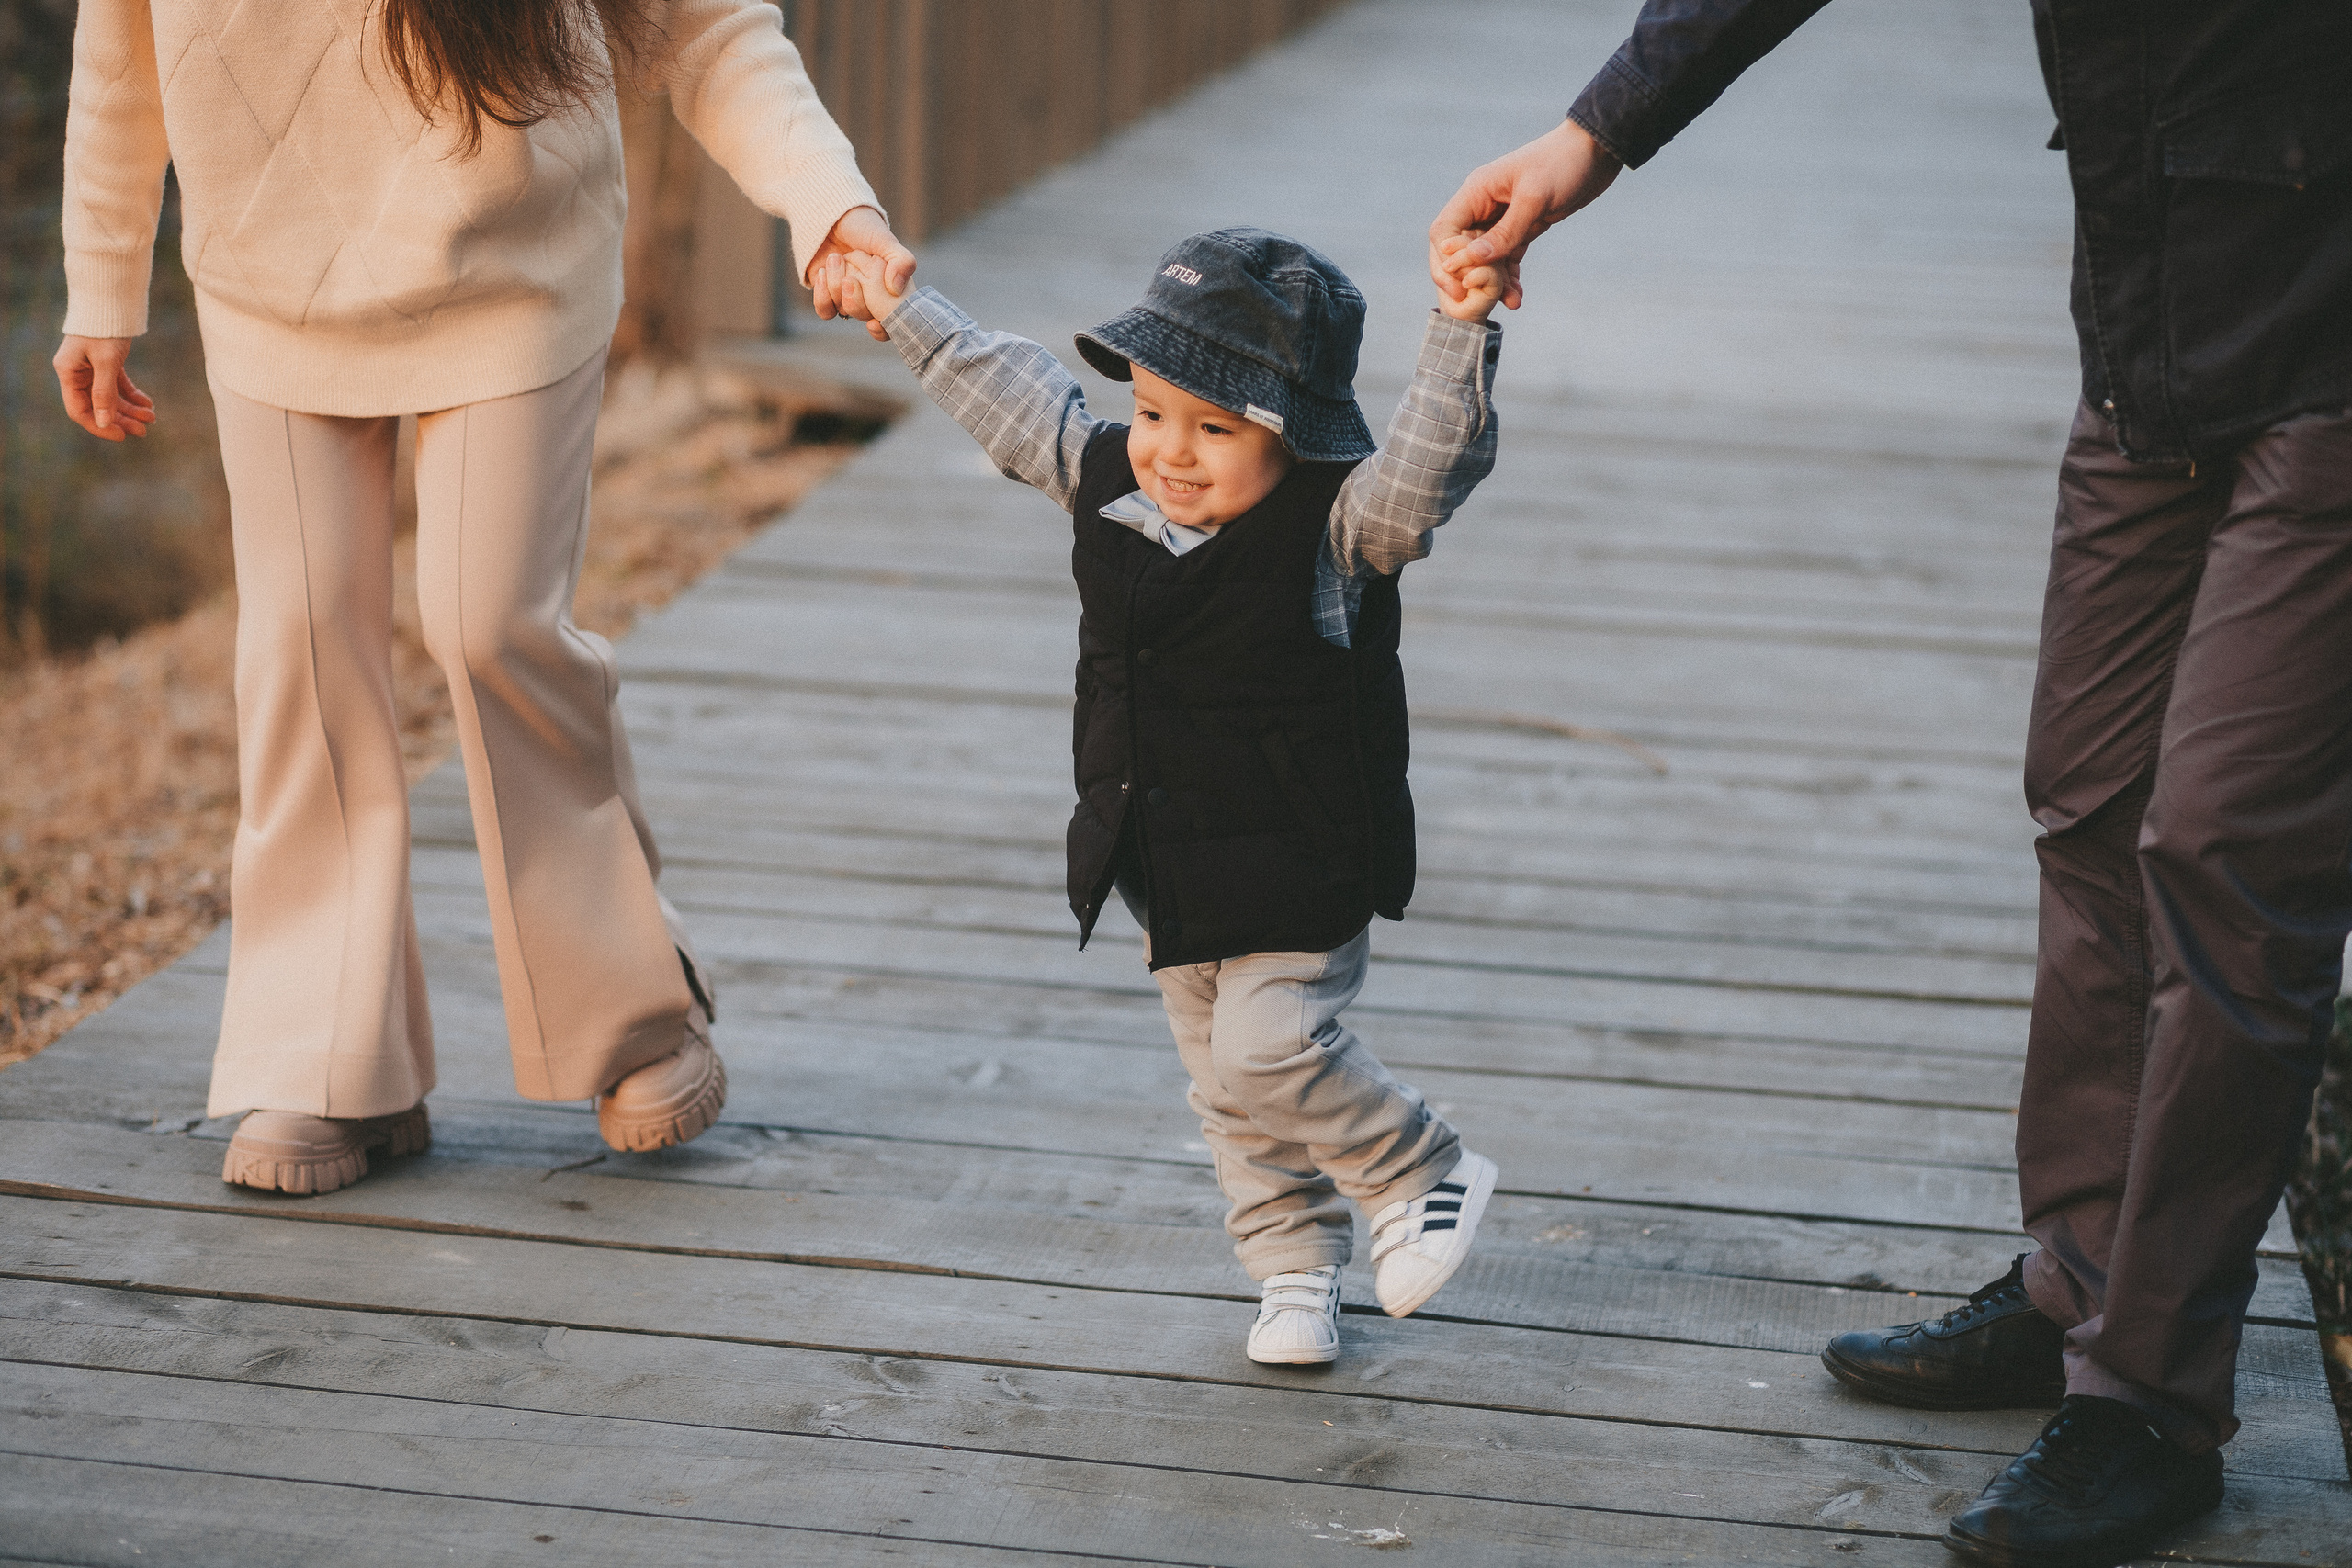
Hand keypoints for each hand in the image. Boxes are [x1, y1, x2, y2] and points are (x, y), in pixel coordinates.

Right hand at [53, 336, 154, 441]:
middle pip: (98, 406)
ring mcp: (90, 368)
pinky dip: (133, 395)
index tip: (122, 436)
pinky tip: (148, 403)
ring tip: (152, 417)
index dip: (100, 426)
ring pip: (111, 397)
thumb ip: (104, 393)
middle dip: (121, 419)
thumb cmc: (104, 329)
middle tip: (144, 430)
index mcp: (68, 373)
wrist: (112, 301)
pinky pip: (118, 385)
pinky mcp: (105, 363)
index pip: (80, 410)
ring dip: (130, 409)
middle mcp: (77, 373)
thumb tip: (103, 422)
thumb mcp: (106, 362)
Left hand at [808, 206, 914, 340]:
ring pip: (844, 311)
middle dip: (856, 301)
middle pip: (867, 318)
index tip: (875, 323)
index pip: (894, 320)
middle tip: (850, 279)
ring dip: (837, 287)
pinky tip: (824, 273)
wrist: (830, 213)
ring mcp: (848, 297)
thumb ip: (901, 261)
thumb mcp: (886, 240)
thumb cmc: (864, 226)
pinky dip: (823, 295)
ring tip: (836, 258)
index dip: (886, 329)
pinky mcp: (827, 294)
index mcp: (892, 288)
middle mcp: (872, 297)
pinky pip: (825, 310)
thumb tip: (895, 289)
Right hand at [1428, 119, 1621, 306]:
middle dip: (1467, 276)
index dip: (1445, 261)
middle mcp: (1484, 205)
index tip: (1460, 287)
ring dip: (1493, 282)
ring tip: (1511, 303)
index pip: (1444, 232)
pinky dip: (1510, 276)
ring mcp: (1502, 217)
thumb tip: (1471, 260)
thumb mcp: (1534, 199)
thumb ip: (1504, 232)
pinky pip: (1507, 257)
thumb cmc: (1564, 163)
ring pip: (1485, 258)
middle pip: (1459, 249)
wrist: (1597, 151)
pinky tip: (1517, 296)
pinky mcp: (1522, 225)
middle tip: (1480, 303)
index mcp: (1477, 192)